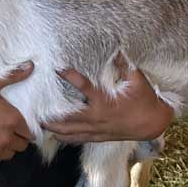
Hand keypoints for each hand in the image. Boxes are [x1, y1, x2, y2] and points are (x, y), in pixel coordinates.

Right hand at [0, 63, 33, 167]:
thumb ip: (13, 76)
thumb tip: (31, 65)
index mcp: (12, 120)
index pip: (29, 132)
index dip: (24, 127)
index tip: (16, 124)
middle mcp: (6, 138)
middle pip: (22, 145)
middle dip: (16, 137)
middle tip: (4, 128)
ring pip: (9, 154)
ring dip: (6, 147)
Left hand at [44, 54, 172, 143]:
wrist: (152, 123)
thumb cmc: (144, 100)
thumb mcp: (137, 79)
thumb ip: (123, 64)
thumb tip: (114, 47)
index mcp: (105, 102)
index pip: (84, 88)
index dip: (71, 77)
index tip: (58, 68)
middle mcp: (97, 118)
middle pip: (69, 118)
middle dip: (52, 115)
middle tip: (35, 110)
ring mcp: (97, 130)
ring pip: (71, 132)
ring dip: (55, 128)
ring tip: (38, 124)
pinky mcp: (99, 137)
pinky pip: (79, 139)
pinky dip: (66, 138)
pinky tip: (55, 136)